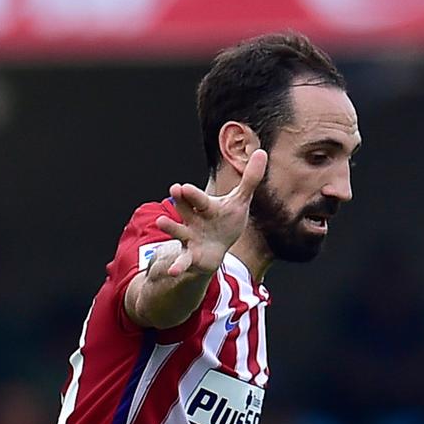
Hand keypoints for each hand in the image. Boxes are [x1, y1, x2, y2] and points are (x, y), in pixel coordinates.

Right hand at [154, 150, 267, 278]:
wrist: (216, 250)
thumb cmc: (226, 222)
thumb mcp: (240, 200)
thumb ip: (250, 179)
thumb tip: (262, 152)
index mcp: (204, 206)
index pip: (198, 198)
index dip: (192, 193)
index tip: (182, 186)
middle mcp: (193, 219)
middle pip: (186, 209)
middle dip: (181, 201)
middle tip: (175, 190)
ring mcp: (189, 238)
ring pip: (178, 231)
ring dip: (170, 227)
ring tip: (162, 222)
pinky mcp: (190, 257)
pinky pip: (183, 261)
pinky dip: (177, 266)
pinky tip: (173, 271)